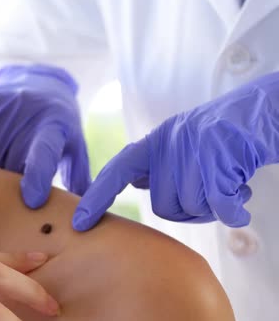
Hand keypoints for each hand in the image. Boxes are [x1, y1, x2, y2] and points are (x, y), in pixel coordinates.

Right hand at [0, 64, 90, 207]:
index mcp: (53, 123)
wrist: (36, 81)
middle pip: (9, 158)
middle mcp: (25, 110)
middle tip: (9, 198)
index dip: (37, 177)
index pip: (43, 152)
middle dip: (8, 182)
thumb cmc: (58, 124)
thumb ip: (78, 177)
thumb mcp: (75, 145)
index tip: (32, 202)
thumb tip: (83, 218)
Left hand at [73, 72, 278, 230]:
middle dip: (186, 207)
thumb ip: (155, 163)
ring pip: (191, 207)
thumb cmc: (217, 134)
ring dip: (213, 205)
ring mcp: (192, 153)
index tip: (79, 223)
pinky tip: (240, 197)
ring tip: (227, 182)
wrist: (256, 113)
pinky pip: (221, 207)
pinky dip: (233, 210)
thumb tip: (135, 183)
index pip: (116, 172)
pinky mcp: (220, 162)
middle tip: (209, 190)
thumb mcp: (176, 142)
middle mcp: (167, 146)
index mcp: (154, 142)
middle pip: (163, 205)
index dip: (97, 198)